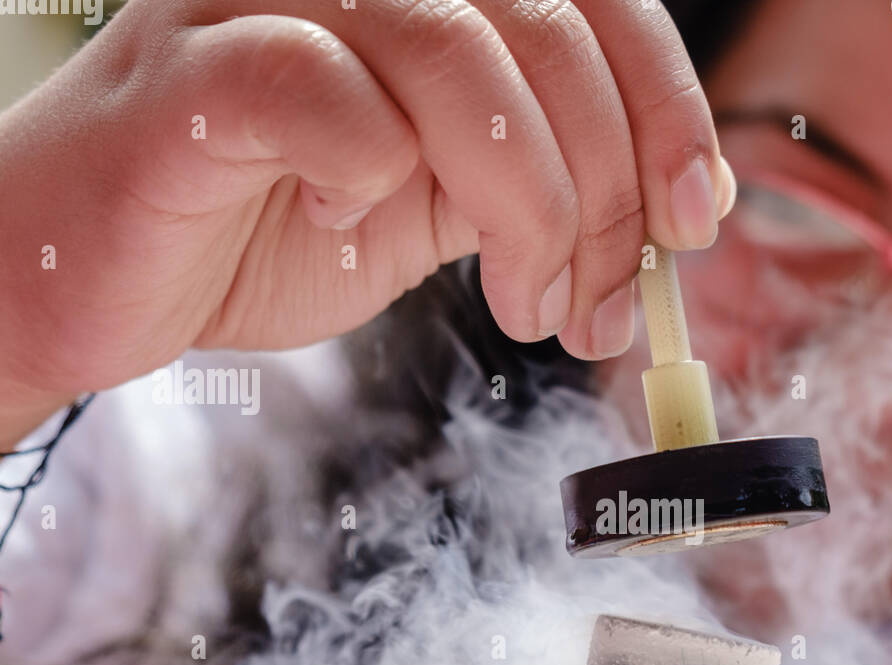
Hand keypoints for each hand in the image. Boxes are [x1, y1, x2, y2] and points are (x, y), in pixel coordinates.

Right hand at [0, 0, 733, 441]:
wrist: (97, 276)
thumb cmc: (262, 231)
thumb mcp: (439, 206)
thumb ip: (536, 181)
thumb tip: (671, 208)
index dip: (665, 103)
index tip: (693, 219)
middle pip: (543, 29)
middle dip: (604, 193)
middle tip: (595, 307)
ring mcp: (258, 2)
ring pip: (452, 52)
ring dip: (522, 203)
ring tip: (520, 304)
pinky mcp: (183, 73)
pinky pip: (317, 89)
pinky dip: (365, 172)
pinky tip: (345, 225)